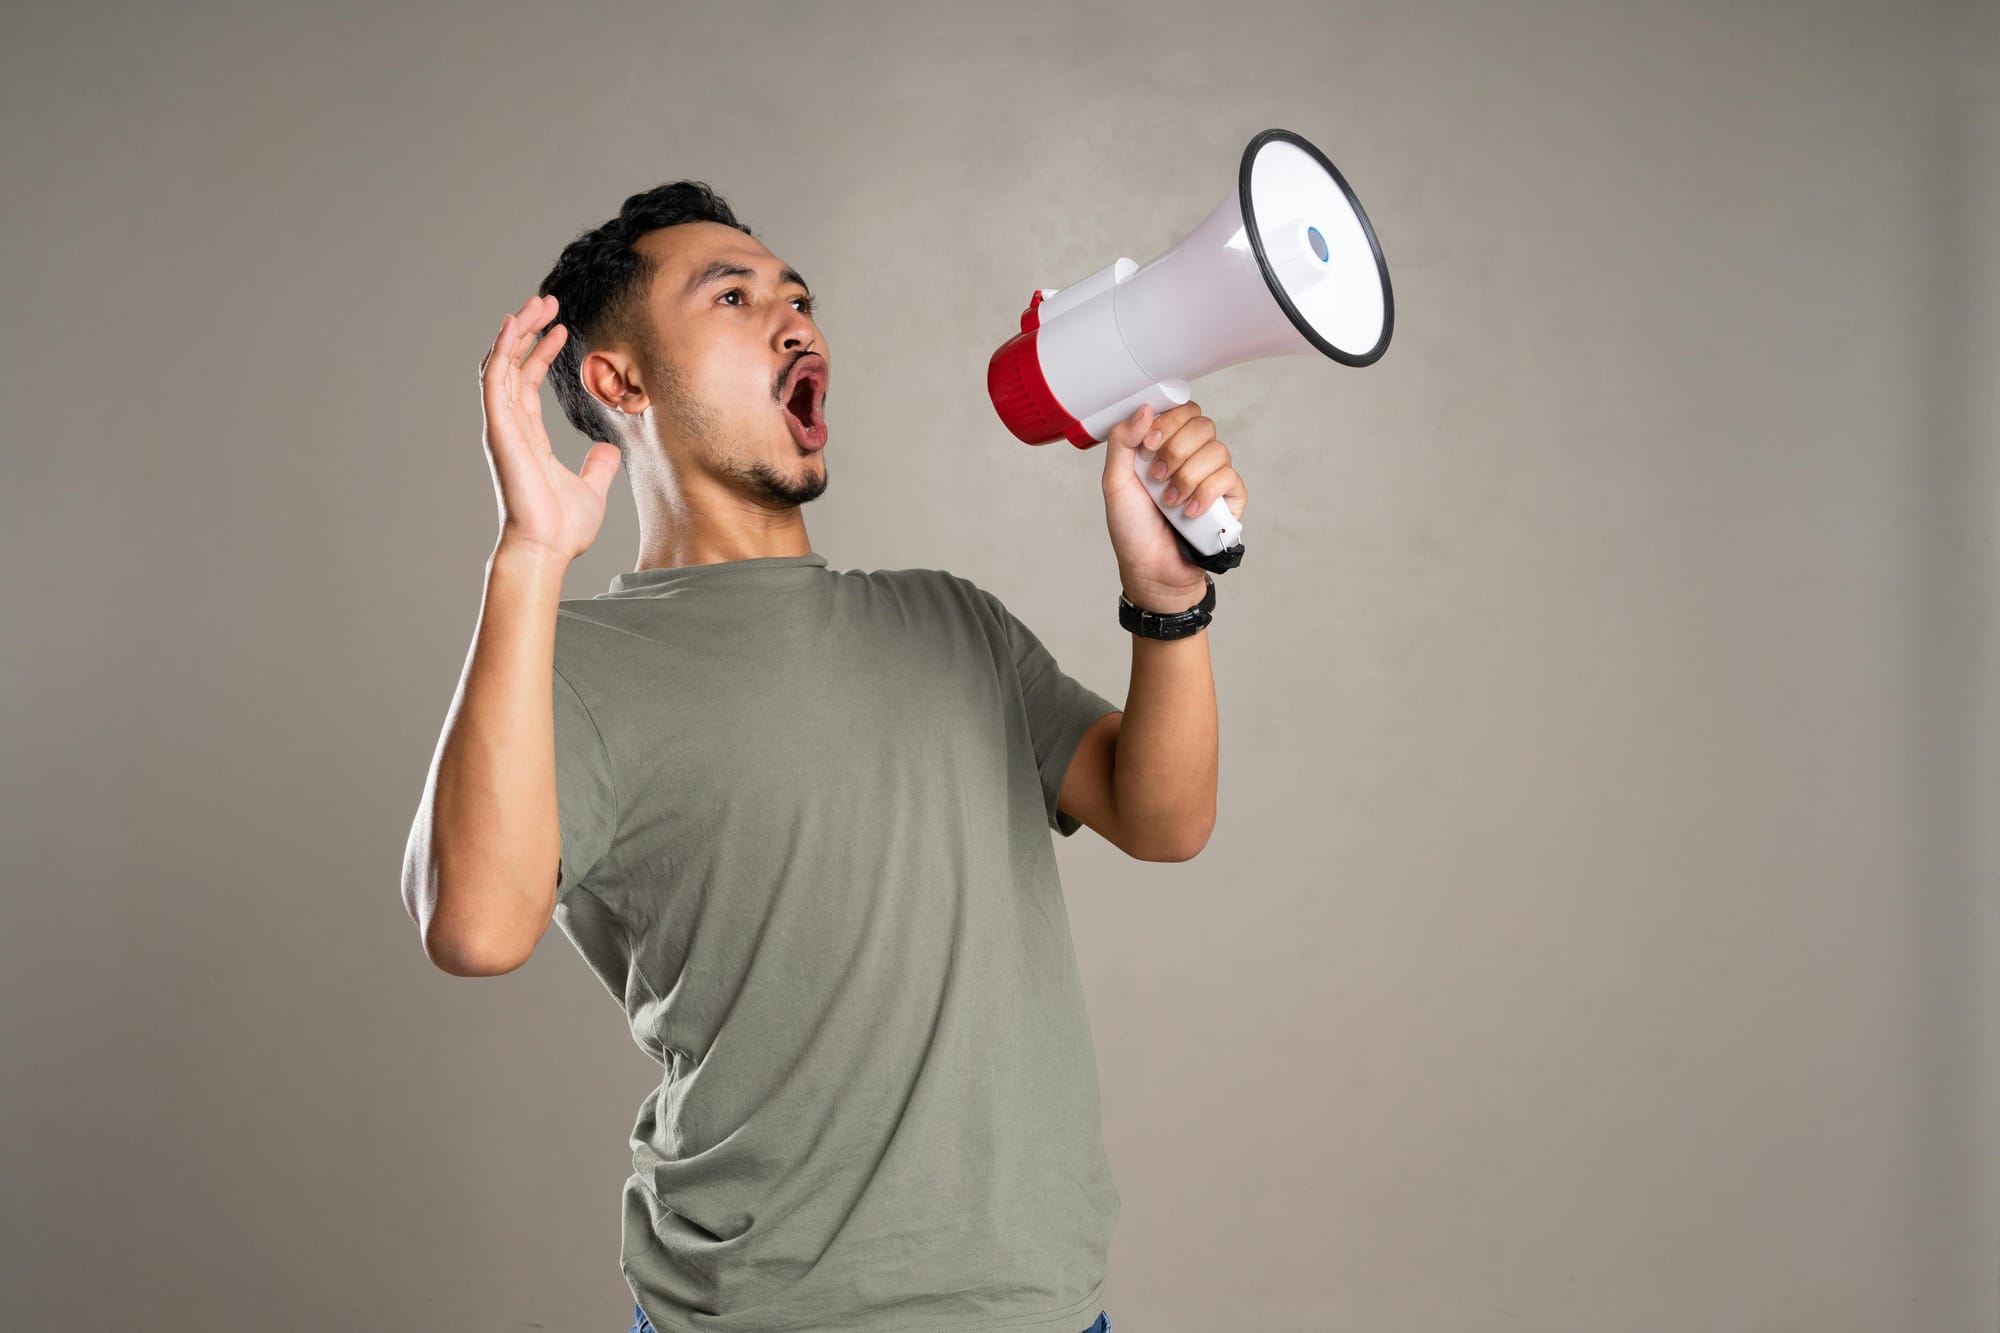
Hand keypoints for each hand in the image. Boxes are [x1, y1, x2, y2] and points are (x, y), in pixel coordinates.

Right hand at [478, 293, 621, 562]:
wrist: (547, 548)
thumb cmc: (562, 527)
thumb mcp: (591, 488)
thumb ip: (597, 467)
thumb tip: (607, 451)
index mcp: (528, 436)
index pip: (529, 382)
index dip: (541, 352)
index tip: (560, 328)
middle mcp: (510, 426)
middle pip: (513, 365)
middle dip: (527, 330)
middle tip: (546, 302)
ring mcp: (502, 427)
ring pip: (502, 364)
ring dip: (516, 331)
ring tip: (535, 303)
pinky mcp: (498, 430)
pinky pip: (494, 380)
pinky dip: (501, 350)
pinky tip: (513, 324)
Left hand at [1098, 399, 1246, 610]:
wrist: (1150, 569)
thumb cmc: (1133, 529)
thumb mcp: (1114, 482)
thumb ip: (1122, 442)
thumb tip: (1145, 409)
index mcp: (1165, 446)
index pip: (1181, 410)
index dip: (1168, 421)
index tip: (1148, 443)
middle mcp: (1191, 456)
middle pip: (1202, 424)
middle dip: (1175, 450)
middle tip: (1156, 477)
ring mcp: (1212, 476)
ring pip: (1216, 450)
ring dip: (1187, 476)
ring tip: (1169, 502)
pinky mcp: (1229, 499)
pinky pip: (1228, 478)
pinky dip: (1205, 494)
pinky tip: (1189, 512)